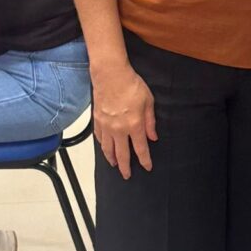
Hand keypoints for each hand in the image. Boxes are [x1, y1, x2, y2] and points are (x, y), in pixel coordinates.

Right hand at [91, 62, 157, 178]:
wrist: (111, 75)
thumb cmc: (132, 85)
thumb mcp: (148, 101)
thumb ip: (150, 121)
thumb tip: (153, 137)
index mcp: (134, 125)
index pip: (140, 148)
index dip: (144, 160)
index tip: (147, 167)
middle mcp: (119, 129)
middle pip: (122, 154)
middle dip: (125, 167)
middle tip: (127, 175)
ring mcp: (106, 126)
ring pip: (108, 149)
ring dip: (111, 159)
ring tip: (114, 165)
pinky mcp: (97, 120)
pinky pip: (100, 138)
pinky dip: (103, 146)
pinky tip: (105, 148)